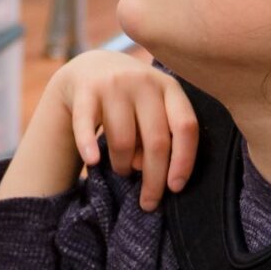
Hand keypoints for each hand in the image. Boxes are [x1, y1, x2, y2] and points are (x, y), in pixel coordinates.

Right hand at [43, 50, 198, 210]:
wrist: (91, 66)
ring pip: (124, 140)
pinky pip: (87, 125)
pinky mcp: (85, 90)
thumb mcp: (154, 105)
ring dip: (123, 166)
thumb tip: (156, 173)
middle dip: (153, 179)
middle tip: (148, 203)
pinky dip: (88, 145)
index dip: (183, 161)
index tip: (175, 188)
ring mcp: (114, 84)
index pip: (185, 127)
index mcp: (169, 87)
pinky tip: (92, 162)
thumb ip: (161, 134)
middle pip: (156, 141)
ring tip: (122, 171)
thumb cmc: (131, 97)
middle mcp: (144, 81)